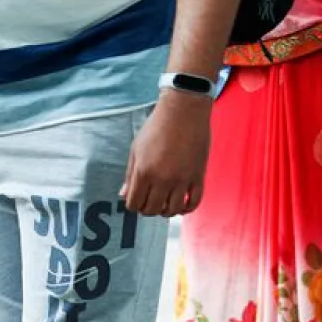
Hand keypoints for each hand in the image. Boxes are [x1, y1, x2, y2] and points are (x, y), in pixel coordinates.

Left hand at [121, 91, 211, 217]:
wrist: (184, 110)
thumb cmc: (158, 125)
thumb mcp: (136, 148)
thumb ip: (130, 174)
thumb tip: (124, 195)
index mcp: (144, 171)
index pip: (134, 204)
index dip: (134, 204)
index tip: (138, 199)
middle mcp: (162, 179)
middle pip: (152, 210)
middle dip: (148, 208)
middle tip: (150, 200)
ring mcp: (182, 179)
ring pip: (172, 211)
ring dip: (166, 211)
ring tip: (166, 201)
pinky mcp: (198, 176)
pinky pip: (193, 204)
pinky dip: (186, 209)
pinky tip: (182, 205)